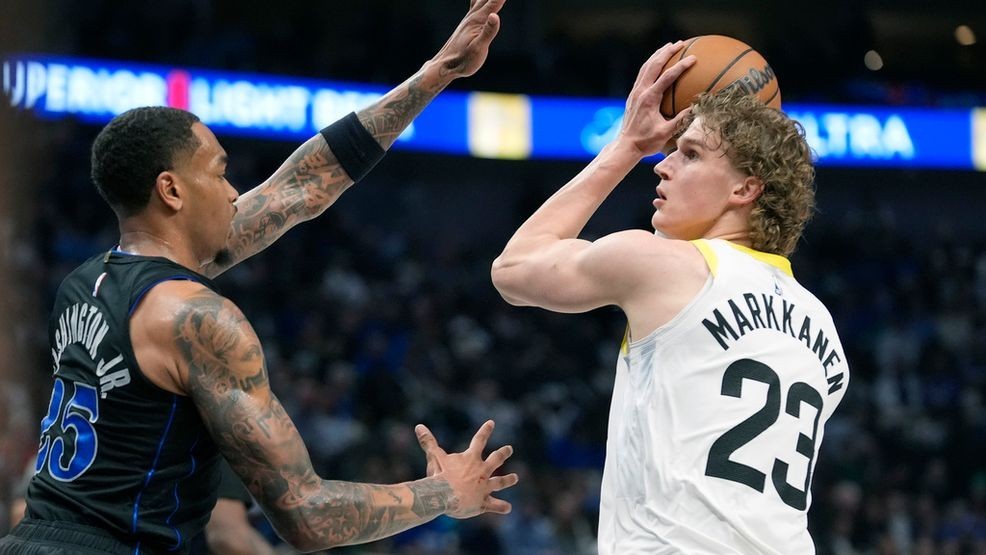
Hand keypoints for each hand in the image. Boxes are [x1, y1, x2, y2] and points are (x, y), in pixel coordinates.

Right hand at [415, 420, 518, 517]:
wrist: (443, 495)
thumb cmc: (438, 475)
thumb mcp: (434, 456)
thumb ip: (428, 441)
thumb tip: (418, 426)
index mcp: (470, 459)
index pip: (479, 440)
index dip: (485, 430)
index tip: (492, 422)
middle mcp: (481, 471)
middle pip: (496, 459)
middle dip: (503, 453)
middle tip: (509, 448)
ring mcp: (484, 487)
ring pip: (500, 482)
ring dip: (508, 480)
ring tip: (515, 477)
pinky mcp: (482, 502)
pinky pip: (494, 505)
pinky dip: (501, 507)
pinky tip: (508, 508)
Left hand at [430, 0, 505, 79]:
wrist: (444, 66)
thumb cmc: (463, 61)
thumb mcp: (478, 49)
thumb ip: (487, 32)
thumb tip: (495, 16)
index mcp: (478, 20)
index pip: (495, 2)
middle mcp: (473, 16)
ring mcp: (469, 19)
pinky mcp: (468, 24)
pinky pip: (476, 4)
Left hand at [618, 41, 696, 156]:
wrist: (626, 146)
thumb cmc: (646, 142)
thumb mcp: (666, 133)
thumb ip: (680, 120)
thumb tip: (696, 107)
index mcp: (649, 99)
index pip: (667, 77)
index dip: (681, 66)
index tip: (693, 58)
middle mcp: (640, 92)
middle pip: (654, 65)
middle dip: (667, 52)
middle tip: (681, 43)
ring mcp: (635, 92)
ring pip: (646, 67)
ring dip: (658, 55)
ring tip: (669, 46)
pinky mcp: (633, 95)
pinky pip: (642, 74)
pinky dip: (651, 65)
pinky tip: (658, 62)